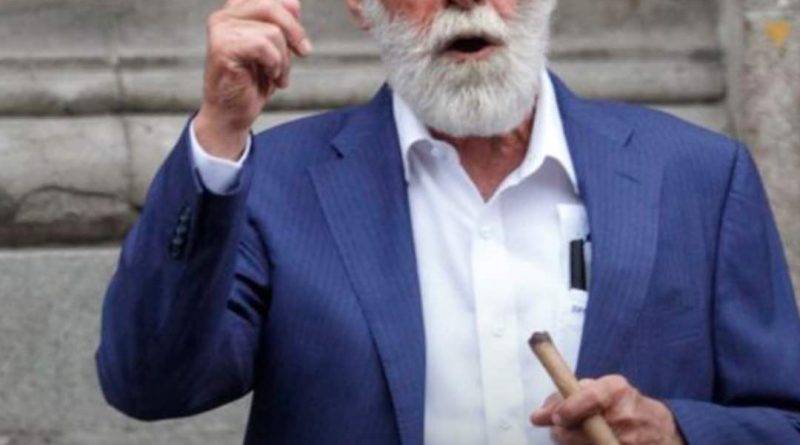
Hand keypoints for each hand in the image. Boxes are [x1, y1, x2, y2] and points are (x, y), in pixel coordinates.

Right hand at [195, 0, 311, 159]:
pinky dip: (273, 64)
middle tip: (304, 53)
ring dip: (283, 59)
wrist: (232, 113)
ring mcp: (220, 29)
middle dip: (294, 33)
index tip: (301, 44)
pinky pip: (263, 46)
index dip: (293, 18)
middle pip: (273, 7)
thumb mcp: (276, 49)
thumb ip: (282, 24)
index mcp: (235, 11)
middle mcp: (224, 15)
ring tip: (275, 75)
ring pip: (272, 31)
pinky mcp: (222, 46)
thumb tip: (294, 4)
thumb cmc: (251, 83)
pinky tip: (268, 76)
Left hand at [530, 375, 684, 444]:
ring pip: (584, 444)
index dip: (570, 408)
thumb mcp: (600, 389)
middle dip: (562, 430)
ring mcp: (629, 438)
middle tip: (557, 427)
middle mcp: (625, 413)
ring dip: (571, 442)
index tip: (555, 418)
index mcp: (616, 388)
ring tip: (574, 434)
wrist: (659, 429)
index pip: (591, 396)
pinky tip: (586, 442)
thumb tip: (537, 416)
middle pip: (582, 427)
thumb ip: (567, 396)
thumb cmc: (622, 404)